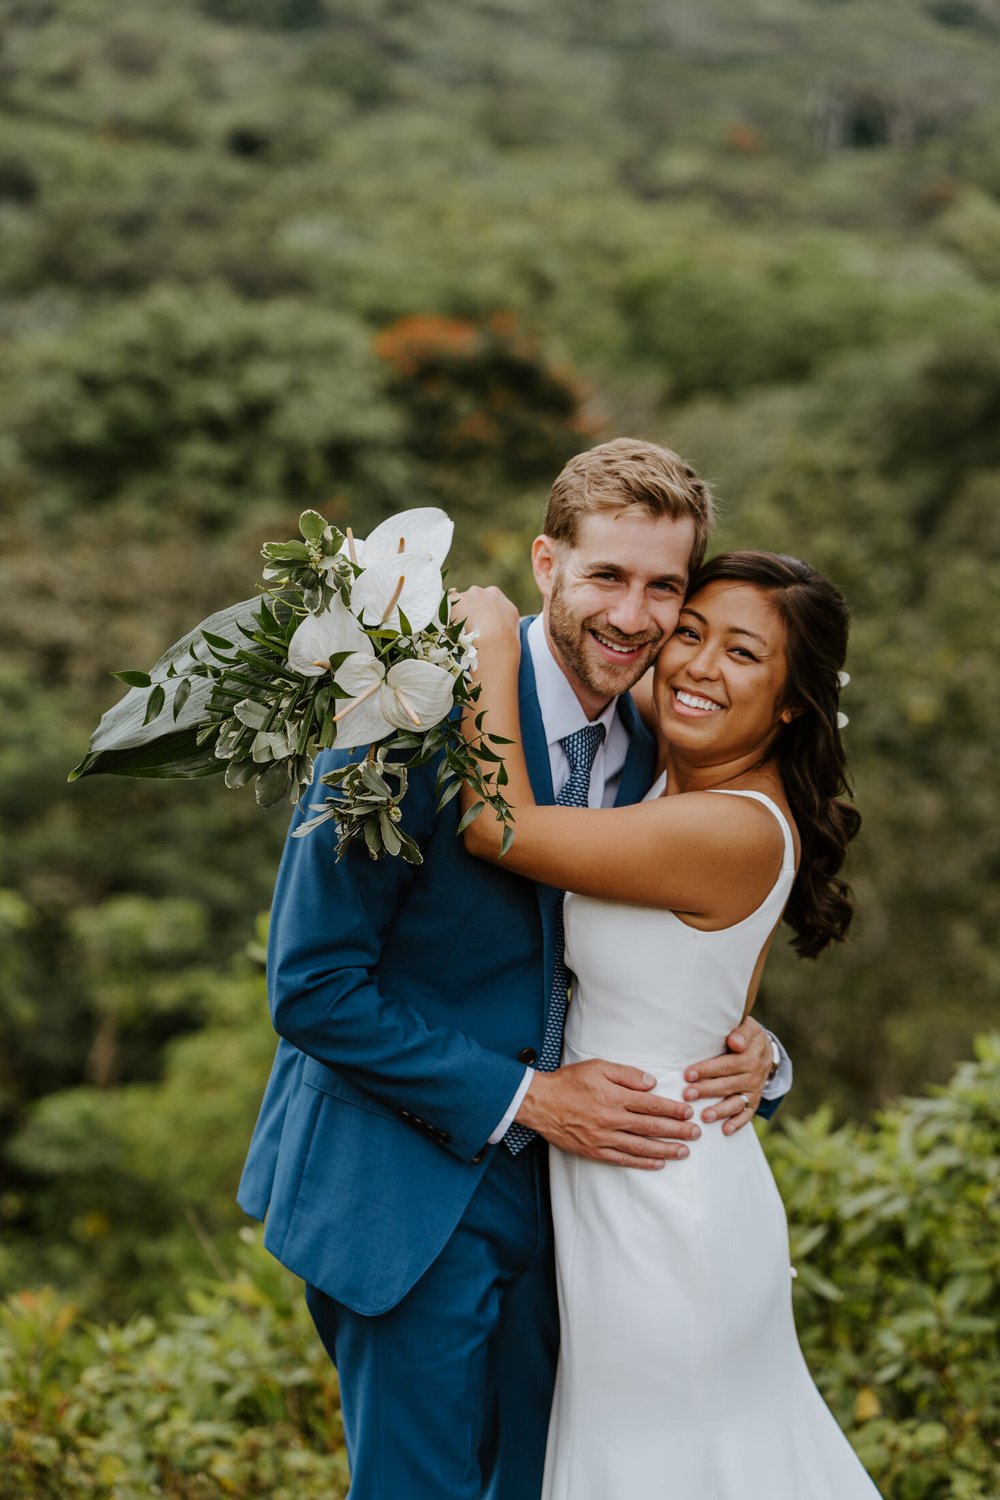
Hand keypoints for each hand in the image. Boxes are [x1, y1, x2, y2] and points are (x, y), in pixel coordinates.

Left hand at [450, 585, 520, 655]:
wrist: (494, 640)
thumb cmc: (507, 634)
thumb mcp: (513, 618)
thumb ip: (504, 610)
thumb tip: (499, 614)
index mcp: (494, 593)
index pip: (484, 597)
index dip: (481, 609)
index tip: (479, 620)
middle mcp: (479, 591)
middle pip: (470, 598)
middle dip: (469, 610)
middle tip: (468, 627)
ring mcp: (465, 596)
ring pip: (457, 604)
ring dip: (458, 614)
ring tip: (460, 632)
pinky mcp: (453, 603)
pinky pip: (445, 608)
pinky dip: (447, 616)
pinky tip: (451, 628)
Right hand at [516, 1059, 700, 1167]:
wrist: (539, 1102)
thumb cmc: (568, 1081)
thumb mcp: (598, 1067)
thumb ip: (627, 1074)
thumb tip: (651, 1083)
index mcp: (614, 1097)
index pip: (652, 1105)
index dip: (673, 1110)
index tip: (688, 1112)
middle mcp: (611, 1119)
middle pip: (651, 1127)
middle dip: (677, 1131)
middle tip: (696, 1134)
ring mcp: (603, 1138)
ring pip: (641, 1147)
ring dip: (666, 1150)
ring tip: (684, 1152)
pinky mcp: (594, 1151)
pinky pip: (623, 1159)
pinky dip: (643, 1162)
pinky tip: (658, 1163)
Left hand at [682, 1015, 772, 1134]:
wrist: (766, 1051)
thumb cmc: (748, 1037)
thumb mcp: (749, 1028)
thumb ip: (742, 1032)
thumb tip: (735, 1041)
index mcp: (749, 1057)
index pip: (725, 1064)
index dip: (707, 1070)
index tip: (688, 1074)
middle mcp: (752, 1075)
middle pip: (727, 1084)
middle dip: (706, 1090)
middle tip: (687, 1095)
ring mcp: (753, 1090)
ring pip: (736, 1102)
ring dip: (720, 1110)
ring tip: (704, 1116)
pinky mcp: (754, 1101)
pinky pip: (747, 1114)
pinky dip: (737, 1123)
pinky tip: (725, 1130)